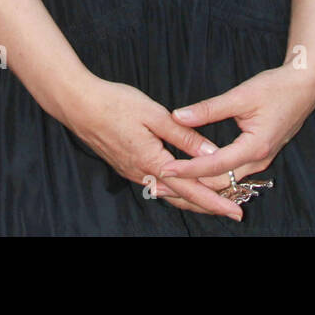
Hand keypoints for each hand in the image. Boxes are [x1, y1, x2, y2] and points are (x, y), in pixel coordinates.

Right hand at [61, 77, 244, 219]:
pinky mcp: (125, 165)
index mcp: (153, 161)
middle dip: (208, 205)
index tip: (236, 211)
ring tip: (214, 200)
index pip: (191, 188)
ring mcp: (132, 171)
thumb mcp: (155, 114)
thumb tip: (211, 153)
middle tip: (234, 211)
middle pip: (181, 197)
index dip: (216, 201)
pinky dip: (175, 188)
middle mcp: (143, 173)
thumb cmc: (116, 104)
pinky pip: (156, 183)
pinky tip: (182, 184)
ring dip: (192, 197)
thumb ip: (184, 135)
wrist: (79, 104)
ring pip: (168, 192)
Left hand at [158, 63, 314, 185]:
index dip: (188, 169)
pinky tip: (195, 173)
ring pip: (225, 181)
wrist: (305, 87)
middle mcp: (259, 160)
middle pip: (218, 183)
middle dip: (189, 186)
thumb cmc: (276, 88)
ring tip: (172, 183)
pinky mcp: (259, 155)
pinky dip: (212, 176)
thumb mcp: (241, 95)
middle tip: (160, 184)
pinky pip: (232, 174)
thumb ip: (209, 108)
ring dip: (200, 183)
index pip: (214, 166)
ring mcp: (260, 160)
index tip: (164, 170)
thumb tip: (178, 116)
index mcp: (255, 147)